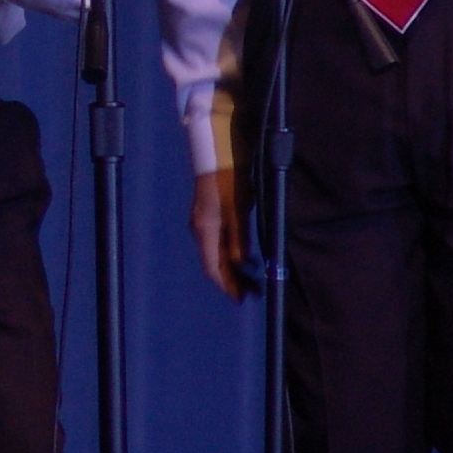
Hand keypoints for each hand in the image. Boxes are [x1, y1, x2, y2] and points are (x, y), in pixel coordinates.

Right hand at [192, 168, 252, 300]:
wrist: (217, 153)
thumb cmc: (229, 181)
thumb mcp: (237, 211)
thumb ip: (238, 239)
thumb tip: (239, 264)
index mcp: (205, 230)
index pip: (212, 267)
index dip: (226, 285)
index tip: (241, 299)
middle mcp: (200, 229)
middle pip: (213, 262)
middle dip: (232, 279)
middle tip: (252, 291)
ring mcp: (203, 221)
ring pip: (216, 252)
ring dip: (232, 267)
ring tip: (252, 277)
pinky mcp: (208, 214)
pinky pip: (218, 242)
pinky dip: (230, 253)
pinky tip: (244, 256)